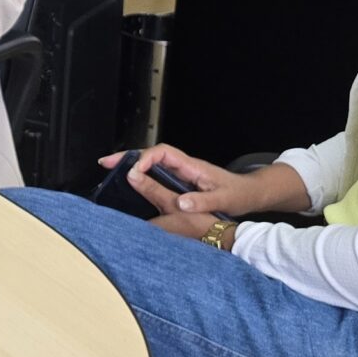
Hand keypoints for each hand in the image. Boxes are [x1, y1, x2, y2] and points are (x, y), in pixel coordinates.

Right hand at [97, 144, 308, 237]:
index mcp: (193, 166)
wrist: (251, 193)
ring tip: (111, 168)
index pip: (163, 154)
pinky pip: (156, 172)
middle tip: (105, 162)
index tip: (133, 172)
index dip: (145, 159)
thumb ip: (203, 201)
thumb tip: (180, 203)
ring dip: (131, 163)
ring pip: (152, 162)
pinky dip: (140, 173)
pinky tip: (130, 180)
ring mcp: (182, 171)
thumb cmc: (240, 194)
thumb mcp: (225, 200)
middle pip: (151, 154)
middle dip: (128, 156)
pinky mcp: (181, 180)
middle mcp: (184, 165)